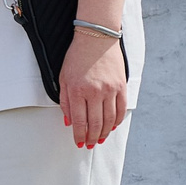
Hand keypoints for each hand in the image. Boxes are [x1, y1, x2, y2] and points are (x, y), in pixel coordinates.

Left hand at [58, 27, 127, 148]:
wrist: (96, 39)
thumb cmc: (77, 57)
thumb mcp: (63, 78)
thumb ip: (65, 102)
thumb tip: (68, 122)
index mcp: (77, 91)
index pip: (79, 121)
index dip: (79, 135)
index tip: (78, 143)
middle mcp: (95, 92)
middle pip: (96, 124)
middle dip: (92, 138)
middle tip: (89, 145)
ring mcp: (110, 90)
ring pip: (110, 119)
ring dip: (105, 132)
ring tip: (100, 139)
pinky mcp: (121, 86)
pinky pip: (121, 109)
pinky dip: (117, 120)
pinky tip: (112, 126)